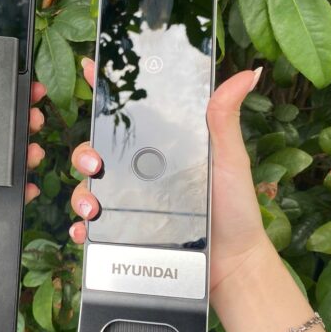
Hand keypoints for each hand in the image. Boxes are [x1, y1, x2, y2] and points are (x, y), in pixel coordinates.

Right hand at [69, 58, 272, 294]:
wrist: (232, 262)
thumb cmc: (234, 207)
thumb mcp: (230, 157)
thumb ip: (225, 117)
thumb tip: (249, 74)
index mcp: (161, 148)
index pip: (127, 115)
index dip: (105, 90)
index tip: (89, 68)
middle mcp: (140, 172)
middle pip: (97, 151)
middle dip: (84, 153)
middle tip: (93, 162)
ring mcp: (129, 201)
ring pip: (88, 188)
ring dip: (81, 193)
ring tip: (93, 205)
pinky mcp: (123, 232)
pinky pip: (92, 227)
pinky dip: (82, 228)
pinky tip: (86, 230)